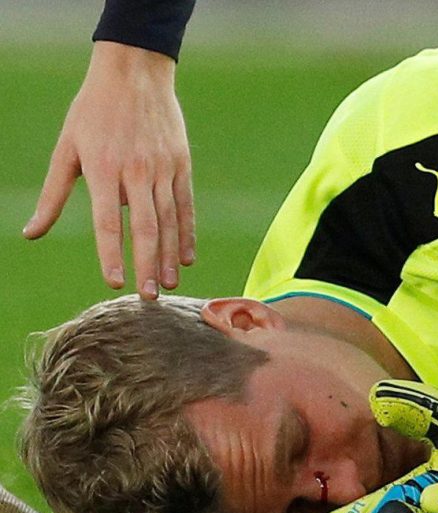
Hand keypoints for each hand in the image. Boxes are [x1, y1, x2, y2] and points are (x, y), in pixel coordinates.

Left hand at [23, 41, 194, 298]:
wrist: (135, 73)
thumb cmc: (93, 111)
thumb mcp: (66, 148)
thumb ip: (52, 195)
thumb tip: (31, 233)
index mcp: (103, 168)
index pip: (108, 222)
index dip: (111, 253)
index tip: (115, 282)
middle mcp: (136, 171)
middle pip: (144, 227)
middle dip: (147, 264)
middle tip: (149, 295)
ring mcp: (163, 168)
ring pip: (168, 221)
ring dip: (169, 255)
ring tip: (168, 284)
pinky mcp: (180, 164)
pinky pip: (185, 206)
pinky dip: (187, 234)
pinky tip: (186, 257)